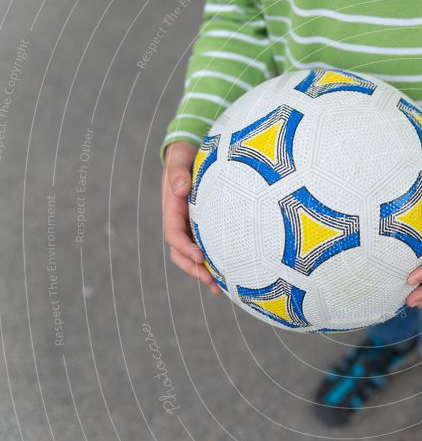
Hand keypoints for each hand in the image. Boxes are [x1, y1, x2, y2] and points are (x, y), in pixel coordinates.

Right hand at [162, 141, 221, 294]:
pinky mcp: (204, 225)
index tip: (200, 257)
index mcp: (173, 209)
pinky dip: (214, 261)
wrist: (191, 152)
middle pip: (182, 252)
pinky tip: (229, 274)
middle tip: (211, 282)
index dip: (185, 248)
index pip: (174, 234)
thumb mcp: (179, 159)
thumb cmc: (185, 155)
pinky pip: (207, 246)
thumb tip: (181, 188)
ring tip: (220, 288)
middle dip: (194, 269)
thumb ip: (178, 172)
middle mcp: (180, 221)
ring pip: (194, 254)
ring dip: (204, 272)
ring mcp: (192, 225)